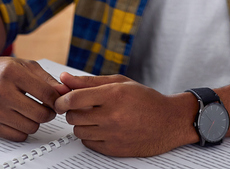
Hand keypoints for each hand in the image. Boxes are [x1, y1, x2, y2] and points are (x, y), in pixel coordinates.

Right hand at [0, 54, 70, 140]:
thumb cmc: (1, 70)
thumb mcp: (25, 66)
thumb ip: (47, 79)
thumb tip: (65, 92)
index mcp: (12, 73)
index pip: (46, 94)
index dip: (57, 100)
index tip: (58, 101)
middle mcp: (0, 91)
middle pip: (40, 114)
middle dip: (49, 113)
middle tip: (47, 109)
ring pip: (30, 127)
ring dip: (36, 121)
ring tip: (31, 111)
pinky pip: (17, 136)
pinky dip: (23, 129)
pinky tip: (19, 118)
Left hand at [53, 74, 198, 156]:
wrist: (168, 122)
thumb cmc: (145, 99)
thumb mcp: (119, 83)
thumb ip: (89, 81)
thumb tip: (64, 79)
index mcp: (113, 95)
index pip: (74, 99)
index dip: (62, 99)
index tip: (61, 100)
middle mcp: (112, 116)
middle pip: (73, 116)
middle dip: (73, 111)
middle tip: (82, 107)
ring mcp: (113, 135)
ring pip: (78, 131)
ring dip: (82, 123)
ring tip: (95, 117)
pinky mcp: (114, 150)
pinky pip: (88, 143)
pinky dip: (90, 136)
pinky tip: (101, 128)